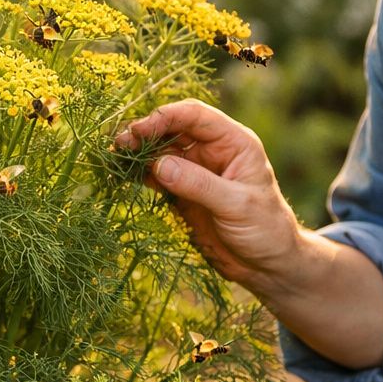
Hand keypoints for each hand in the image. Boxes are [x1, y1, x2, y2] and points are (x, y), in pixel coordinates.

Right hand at [115, 99, 301, 284]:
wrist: (267, 265)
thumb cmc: (265, 230)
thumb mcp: (237, 205)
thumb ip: (199, 184)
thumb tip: (159, 164)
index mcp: (234, 143)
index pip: (196, 116)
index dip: (166, 117)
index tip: (140, 129)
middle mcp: (213, 151)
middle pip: (173, 129)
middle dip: (146, 133)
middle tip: (120, 144)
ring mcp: (196, 171)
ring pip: (161, 151)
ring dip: (138, 152)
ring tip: (115, 157)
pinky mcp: (182, 192)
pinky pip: (156, 175)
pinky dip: (138, 173)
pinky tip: (122, 174)